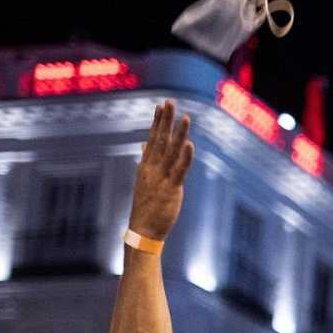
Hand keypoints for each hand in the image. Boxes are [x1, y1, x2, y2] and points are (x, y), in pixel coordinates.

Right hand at [128, 101, 193, 241]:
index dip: (157, 122)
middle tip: (169, 102)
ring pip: (171, 152)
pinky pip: (179, 170)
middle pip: (160, 140)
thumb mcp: (144, 180)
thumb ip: (146, 161)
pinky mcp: (171, 189)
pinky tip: (189, 144)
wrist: (143, 230)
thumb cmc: (146, 206)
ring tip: (185, 117)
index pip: (152, 140)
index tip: (160, 106)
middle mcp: (152, 169)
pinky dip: (185, 157)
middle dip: (165, 121)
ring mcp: (161, 178)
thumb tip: (144, 145)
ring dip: (178, 134)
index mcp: (147, 166)